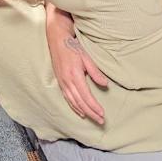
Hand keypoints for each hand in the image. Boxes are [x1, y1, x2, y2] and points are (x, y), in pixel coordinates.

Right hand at [46, 6, 108, 123]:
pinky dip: (74, 106)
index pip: (86, 96)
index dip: (94, 107)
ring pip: (73, 102)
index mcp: (75, 75)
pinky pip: (67, 98)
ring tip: (93, 118)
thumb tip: (105, 85)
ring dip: (83, 112)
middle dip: (91, 113)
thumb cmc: (72, 46)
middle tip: (101, 121)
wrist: (56, 39)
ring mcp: (62, 82)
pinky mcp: (60, 81)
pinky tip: (80, 111)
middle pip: (80, 102)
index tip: (103, 115)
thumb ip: (95, 72)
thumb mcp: (86, 57)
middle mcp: (67, 81)